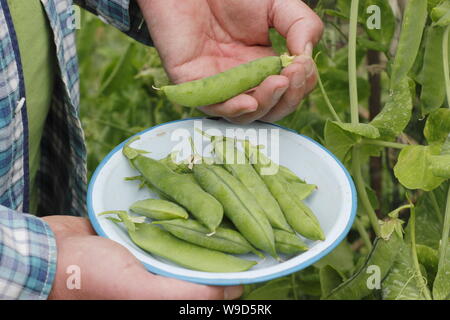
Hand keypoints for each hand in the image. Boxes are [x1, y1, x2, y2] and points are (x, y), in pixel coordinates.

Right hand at [43, 216, 242, 299]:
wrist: (47, 252)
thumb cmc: (89, 278)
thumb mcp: (140, 292)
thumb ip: (185, 294)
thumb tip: (234, 290)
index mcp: (169, 295)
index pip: (214, 282)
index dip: (238, 265)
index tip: (258, 241)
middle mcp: (166, 276)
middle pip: (206, 257)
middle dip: (227, 238)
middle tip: (246, 210)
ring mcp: (154, 253)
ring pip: (190, 236)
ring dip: (206, 220)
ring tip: (228, 196)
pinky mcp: (142, 234)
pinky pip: (170, 221)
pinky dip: (182, 210)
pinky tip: (196, 193)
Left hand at [137, 0, 322, 122]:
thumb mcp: (279, 5)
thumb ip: (301, 26)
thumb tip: (306, 56)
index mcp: (263, 66)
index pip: (288, 90)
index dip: (301, 84)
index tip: (302, 63)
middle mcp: (242, 81)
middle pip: (271, 108)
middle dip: (288, 98)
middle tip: (293, 76)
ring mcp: (219, 85)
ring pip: (245, 114)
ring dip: (266, 104)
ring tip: (278, 83)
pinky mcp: (193, 84)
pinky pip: (213, 108)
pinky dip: (233, 110)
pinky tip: (250, 100)